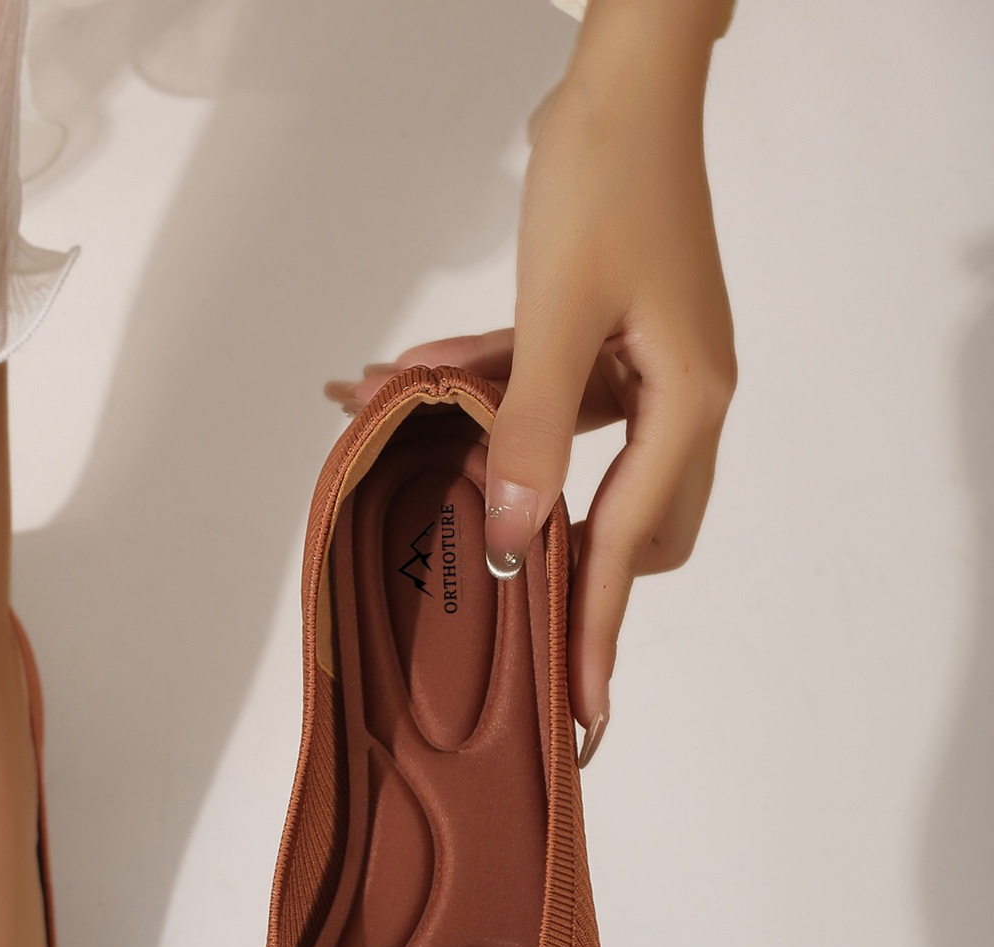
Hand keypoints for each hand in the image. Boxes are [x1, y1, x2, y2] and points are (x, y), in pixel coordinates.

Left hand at [327, 0, 735, 764]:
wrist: (622, 81)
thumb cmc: (606, 180)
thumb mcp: (558, 316)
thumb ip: (531, 430)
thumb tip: (513, 535)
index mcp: (688, 404)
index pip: (627, 548)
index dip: (592, 633)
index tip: (579, 714)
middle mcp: (680, 400)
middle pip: (623, 524)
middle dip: (551, 544)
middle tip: (485, 561)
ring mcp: (647, 374)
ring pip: (574, 461)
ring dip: (495, 451)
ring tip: (408, 424)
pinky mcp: (610, 345)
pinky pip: (550, 400)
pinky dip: (490, 396)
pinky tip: (417, 377)